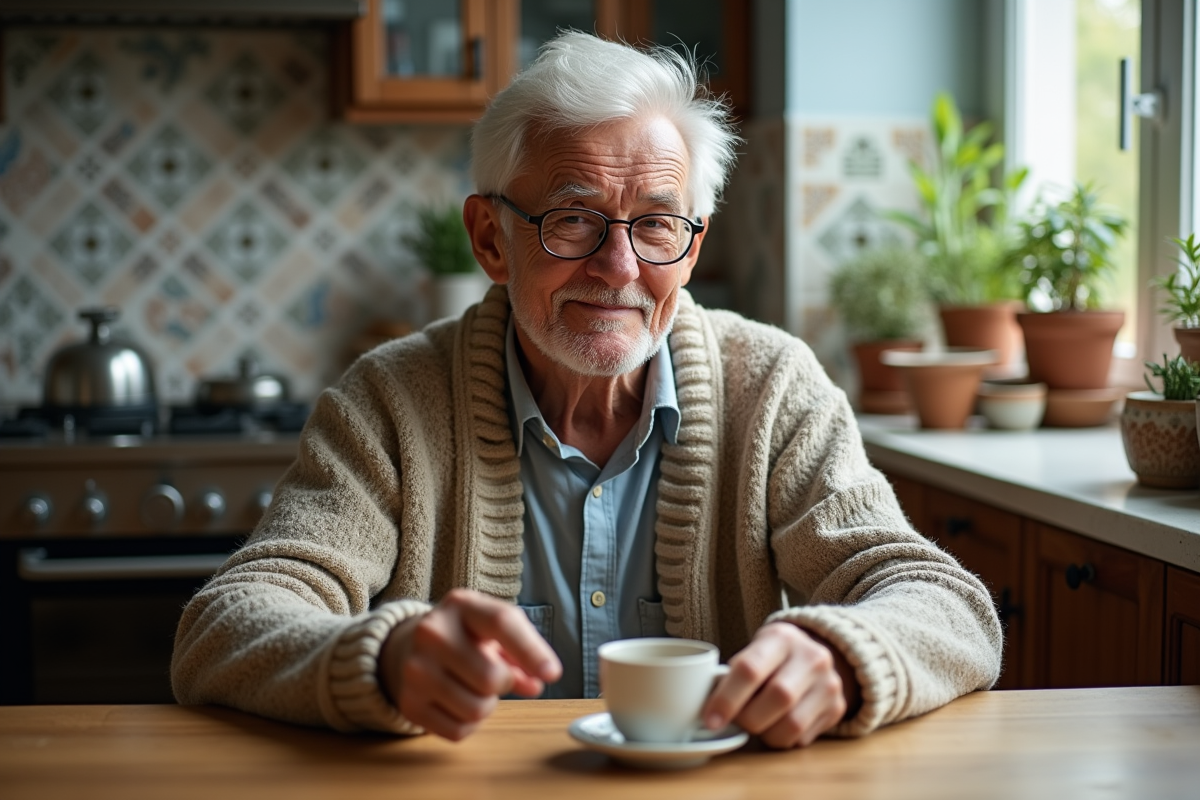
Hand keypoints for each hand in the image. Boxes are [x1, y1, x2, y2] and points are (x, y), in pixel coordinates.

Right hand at [378, 588, 561, 740]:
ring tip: (475, 687)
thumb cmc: (464, 635)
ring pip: (477, 710)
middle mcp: (431, 633)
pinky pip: (459, 731)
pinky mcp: (409, 703)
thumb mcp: (491, 627)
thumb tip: (538, 682)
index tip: (552, 674)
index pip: (500, 622)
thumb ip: (522, 649)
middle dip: (504, 683)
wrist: (409, 645)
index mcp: (460, 605)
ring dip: (487, 705)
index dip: (531, 650)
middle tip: (496, 675)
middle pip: (491, 677)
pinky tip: (460, 703)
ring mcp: (415, 669)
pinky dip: (470, 724)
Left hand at [701, 621, 859, 748]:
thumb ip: (733, 674)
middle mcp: (811, 657)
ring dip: (765, 733)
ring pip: (792, 724)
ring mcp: (829, 683)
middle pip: (777, 698)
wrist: (814, 654)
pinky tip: (776, 725)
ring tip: (757, 723)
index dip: (727, 699)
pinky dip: (782, 739)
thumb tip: (706, 707)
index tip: (710, 720)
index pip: (750, 669)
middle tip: (736, 720)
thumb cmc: (772, 657)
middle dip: (748, 718)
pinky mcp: (836, 708)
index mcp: (781, 638)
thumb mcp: (754, 651)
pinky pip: (803, 738)